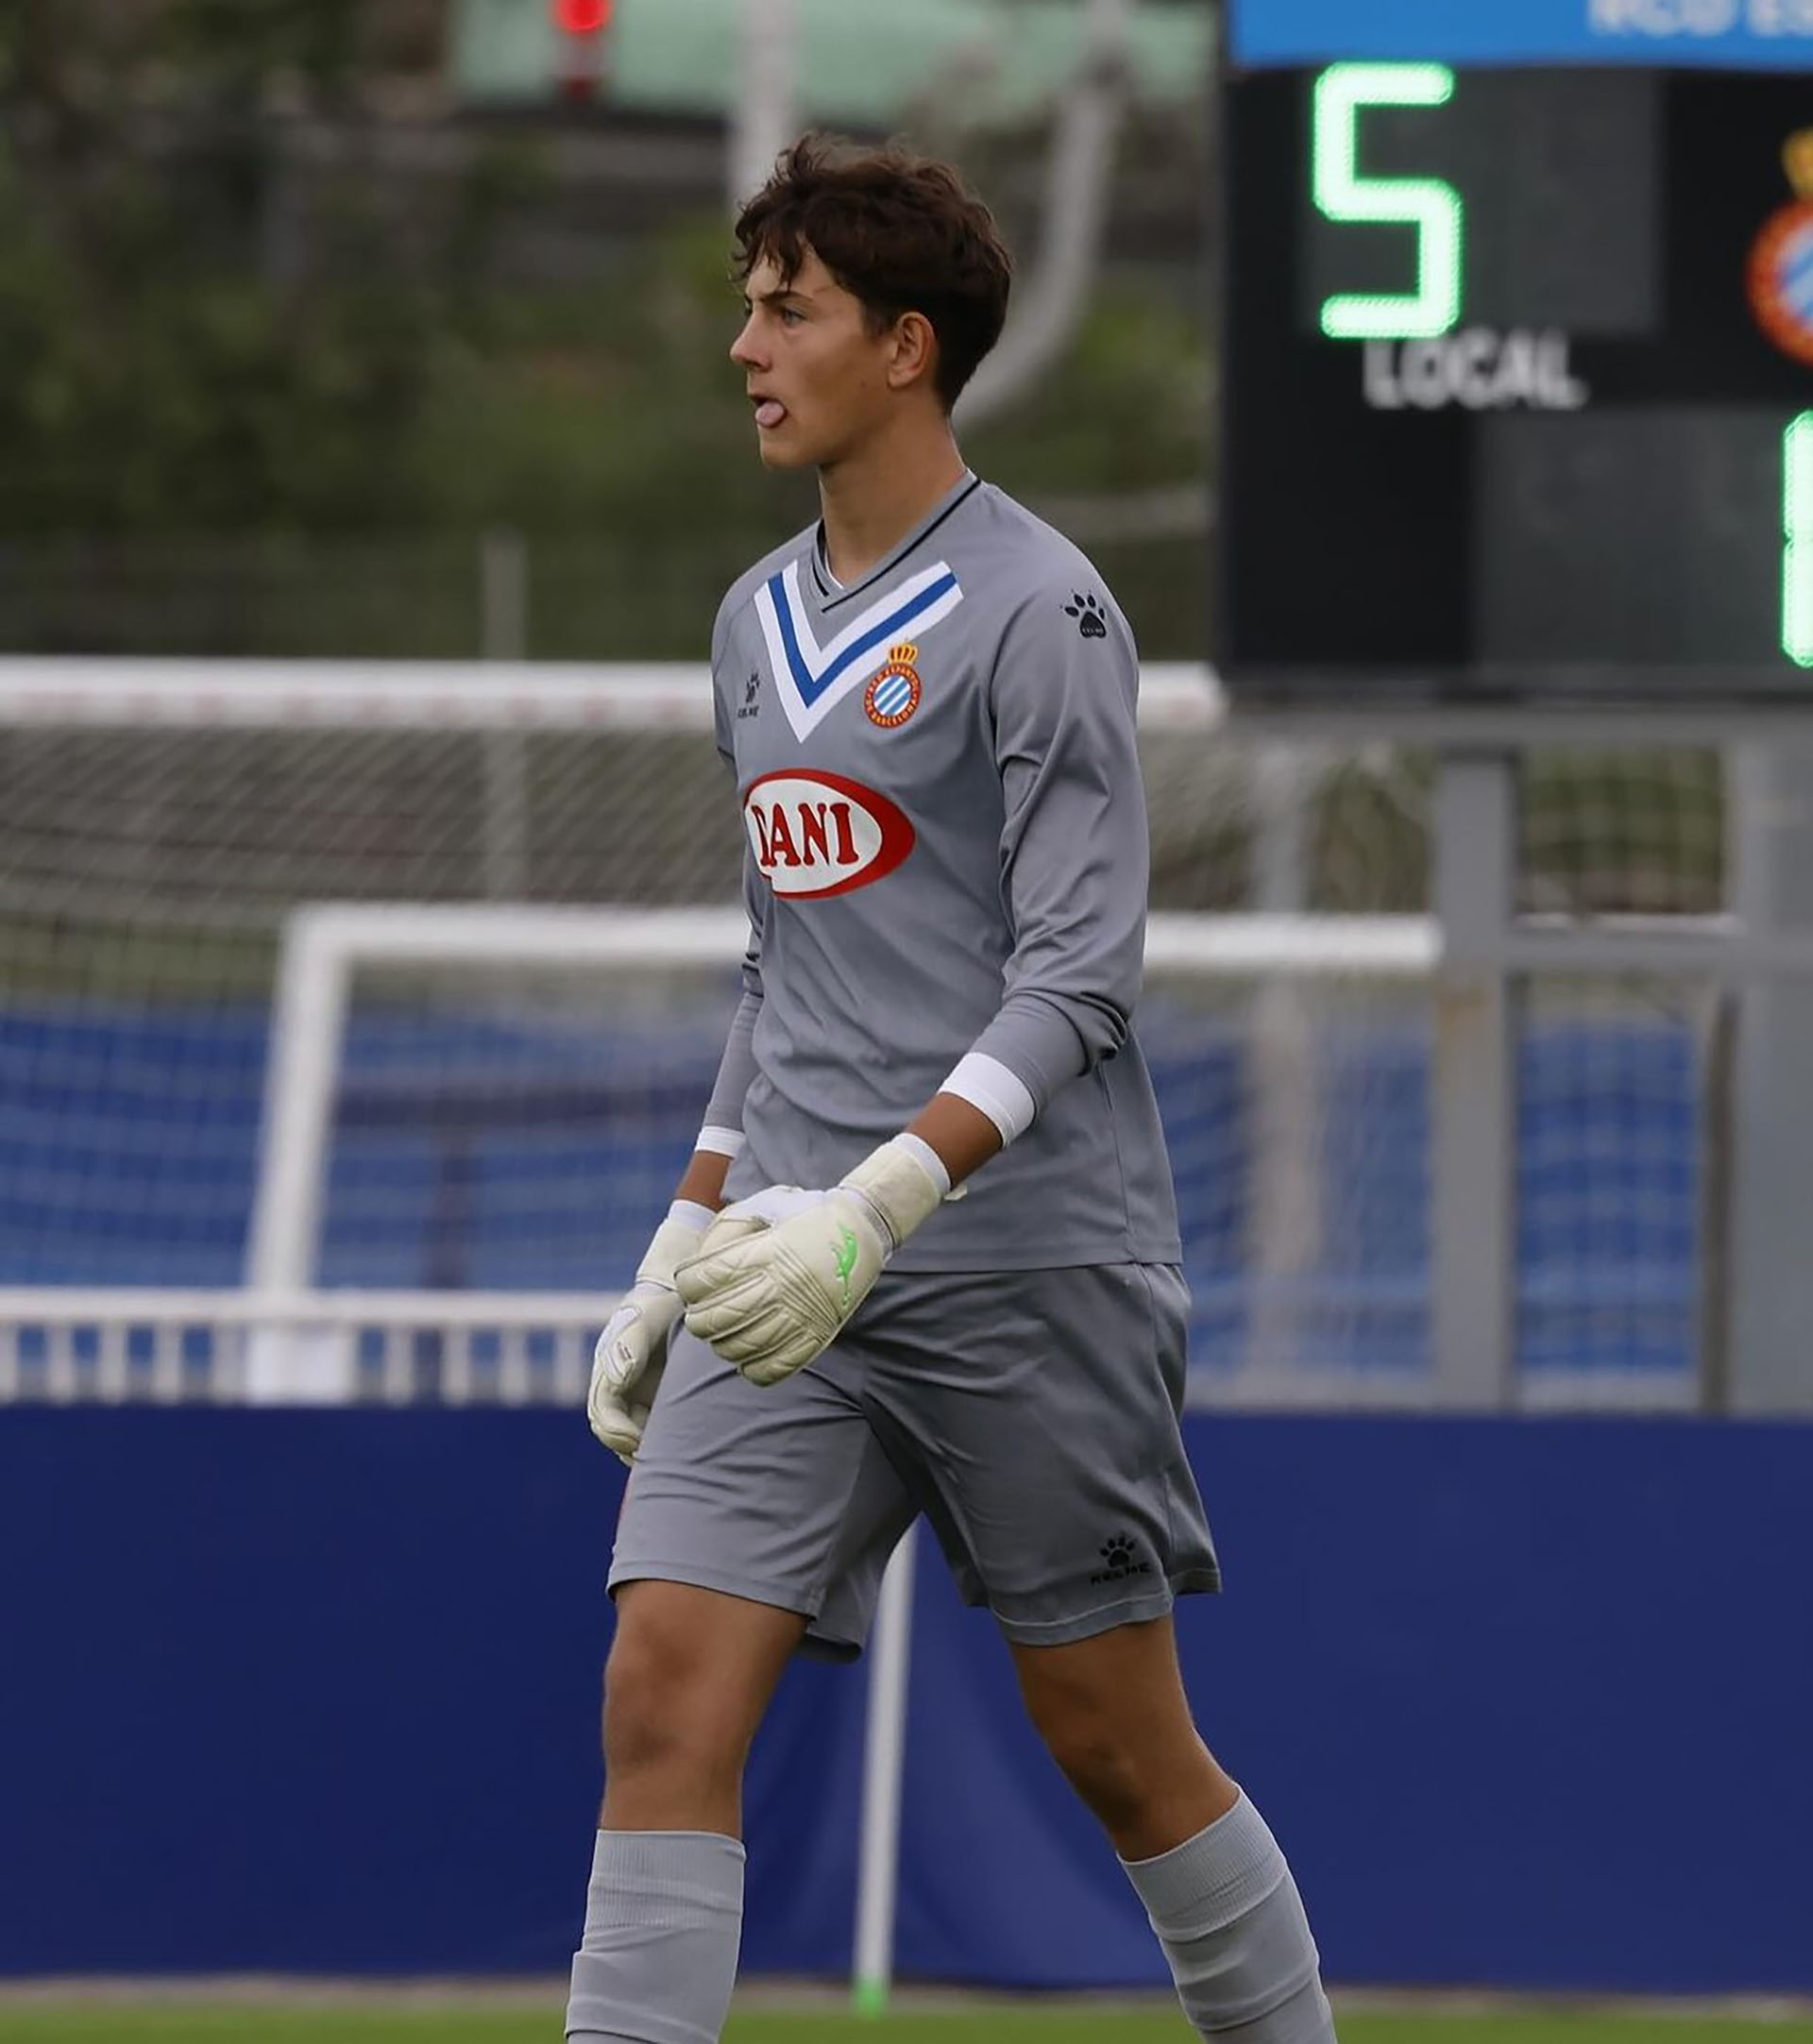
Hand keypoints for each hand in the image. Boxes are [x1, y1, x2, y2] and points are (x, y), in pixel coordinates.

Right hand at [587, 1206, 711, 1462]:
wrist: (682, 1297)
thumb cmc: (661, 1306)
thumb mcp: (644, 1320)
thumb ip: (628, 1347)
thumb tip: (616, 1380)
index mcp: (608, 1373)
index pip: (602, 1414)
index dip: (615, 1433)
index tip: (636, 1442)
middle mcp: (619, 1389)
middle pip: (614, 1434)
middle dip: (630, 1450)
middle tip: (658, 1462)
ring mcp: (639, 1397)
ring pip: (634, 1438)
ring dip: (648, 1451)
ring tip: (677, 1460)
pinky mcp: (661, 1402)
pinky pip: (657, 1432)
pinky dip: (665, 1443)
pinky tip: (691, 1448)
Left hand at [675, 1136, 946, 1386]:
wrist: (862, 1226)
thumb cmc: (806, 1215)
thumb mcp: (765, 1206)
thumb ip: (729, 1228)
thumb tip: (700, 1261)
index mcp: (763, 1252)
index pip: (703, 1280)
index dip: (687, 1285)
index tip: (690, 1284)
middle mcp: (779, 1285)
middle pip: (716, 1318)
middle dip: (698, 1320)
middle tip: (699, 1315)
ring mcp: (800, 1313)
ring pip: (741, 1346)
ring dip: (721, 1345)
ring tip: (722, 1335)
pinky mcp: (818, 1334)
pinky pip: (777, 1367)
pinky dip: (754, 1370)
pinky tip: (746, 1359)